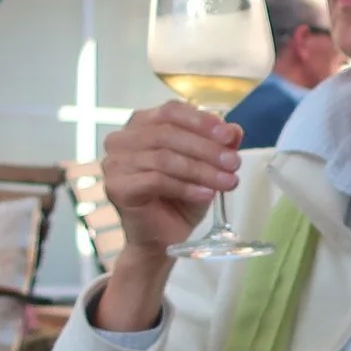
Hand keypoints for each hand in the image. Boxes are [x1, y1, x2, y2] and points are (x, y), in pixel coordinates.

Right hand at [101, 101, 242, 258]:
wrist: (162, 238)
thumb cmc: (179, 199)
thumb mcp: (206, 168)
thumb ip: (217, 146)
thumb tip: (235, 130)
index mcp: (141, 124)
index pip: (171, 111)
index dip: (201, 121)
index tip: (229, 136)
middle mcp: (122, 139)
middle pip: (168, 133)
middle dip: (207, 148)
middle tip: (234, 163)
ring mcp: (115, 162)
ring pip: (164, 158)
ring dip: (202, 170)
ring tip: (227, 182)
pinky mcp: (117, 186)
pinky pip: (156, 180)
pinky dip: (186, 187)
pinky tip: (206, 195)